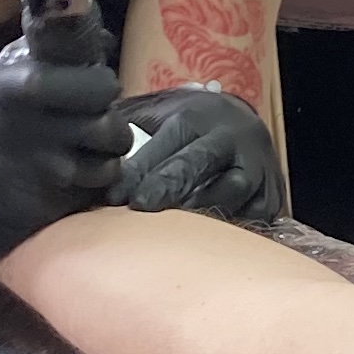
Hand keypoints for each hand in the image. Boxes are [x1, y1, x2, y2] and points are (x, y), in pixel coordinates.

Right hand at [0, 34, 126, 284]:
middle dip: (113, 115)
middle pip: (99, 111)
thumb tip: (83, 32)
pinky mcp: (43, 205)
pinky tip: (79, 179)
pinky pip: (95, 186)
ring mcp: (32, 167)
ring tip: (91, 152)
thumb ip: (28, 63)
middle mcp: (16, 124)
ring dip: (109, 153)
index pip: (56, 74)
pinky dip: (96, 182)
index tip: (96, 84)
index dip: (90, 78)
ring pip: (107, 153)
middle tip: (101, 119)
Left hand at [115, 81, 285, 229]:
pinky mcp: (272, 196)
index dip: (139, 170)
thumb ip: (125, 122)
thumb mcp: (158, 110)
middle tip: (139, 209)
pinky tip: (205, 243)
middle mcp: (231, 139)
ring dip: (198, 213)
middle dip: (167, 189)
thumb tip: (82, 134)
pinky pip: (255, 216)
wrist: (244, 123)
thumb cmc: (186, 122)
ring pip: (231, 192)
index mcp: (197, 117)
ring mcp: (257, 168)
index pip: (167, 143)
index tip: (114, 195)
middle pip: (199, 164)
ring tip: (169, 233)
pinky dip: (232, 230)